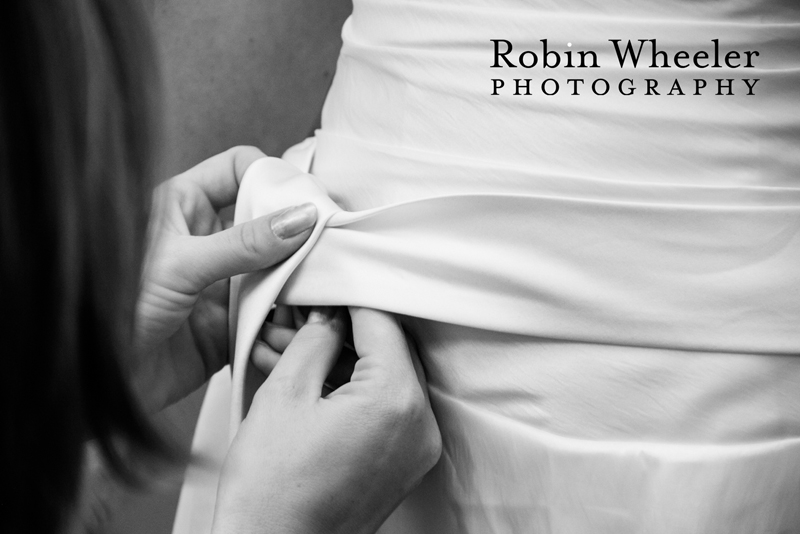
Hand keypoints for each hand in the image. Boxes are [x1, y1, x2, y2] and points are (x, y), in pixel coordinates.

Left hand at [133, 146, 316, 410]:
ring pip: (277, 266)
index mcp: (183, 206)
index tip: (306, 202)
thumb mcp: (180, 266)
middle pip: (267, 218)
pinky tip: (296, 320)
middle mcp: (207, 238)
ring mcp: (222, 280)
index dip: (273, 177)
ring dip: (297, 277)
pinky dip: (288, 316)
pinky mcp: (232, 322)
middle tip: (327, 243)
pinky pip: (273, 311)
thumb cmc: (115, 314)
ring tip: (318, 285)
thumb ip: (243, 243)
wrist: (100, 386)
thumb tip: (300, 218)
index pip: (239, 168)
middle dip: (297, 231)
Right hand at [212, 307, 441, 533]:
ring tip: (300, 351)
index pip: (382, 323)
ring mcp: (416, 448)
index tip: (326, 289)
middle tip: (308, 320)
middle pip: (391, 349)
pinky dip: (357, 390)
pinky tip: (318, 380)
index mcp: (395, 401)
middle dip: (348, 330)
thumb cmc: (272, 492)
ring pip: (388, 378)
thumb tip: (328, 315)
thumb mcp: (284, 396)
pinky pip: (388, 408)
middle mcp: (420, 425)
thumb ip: (314, 341)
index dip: (349, 299)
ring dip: (349, 360)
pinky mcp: (404, 463)